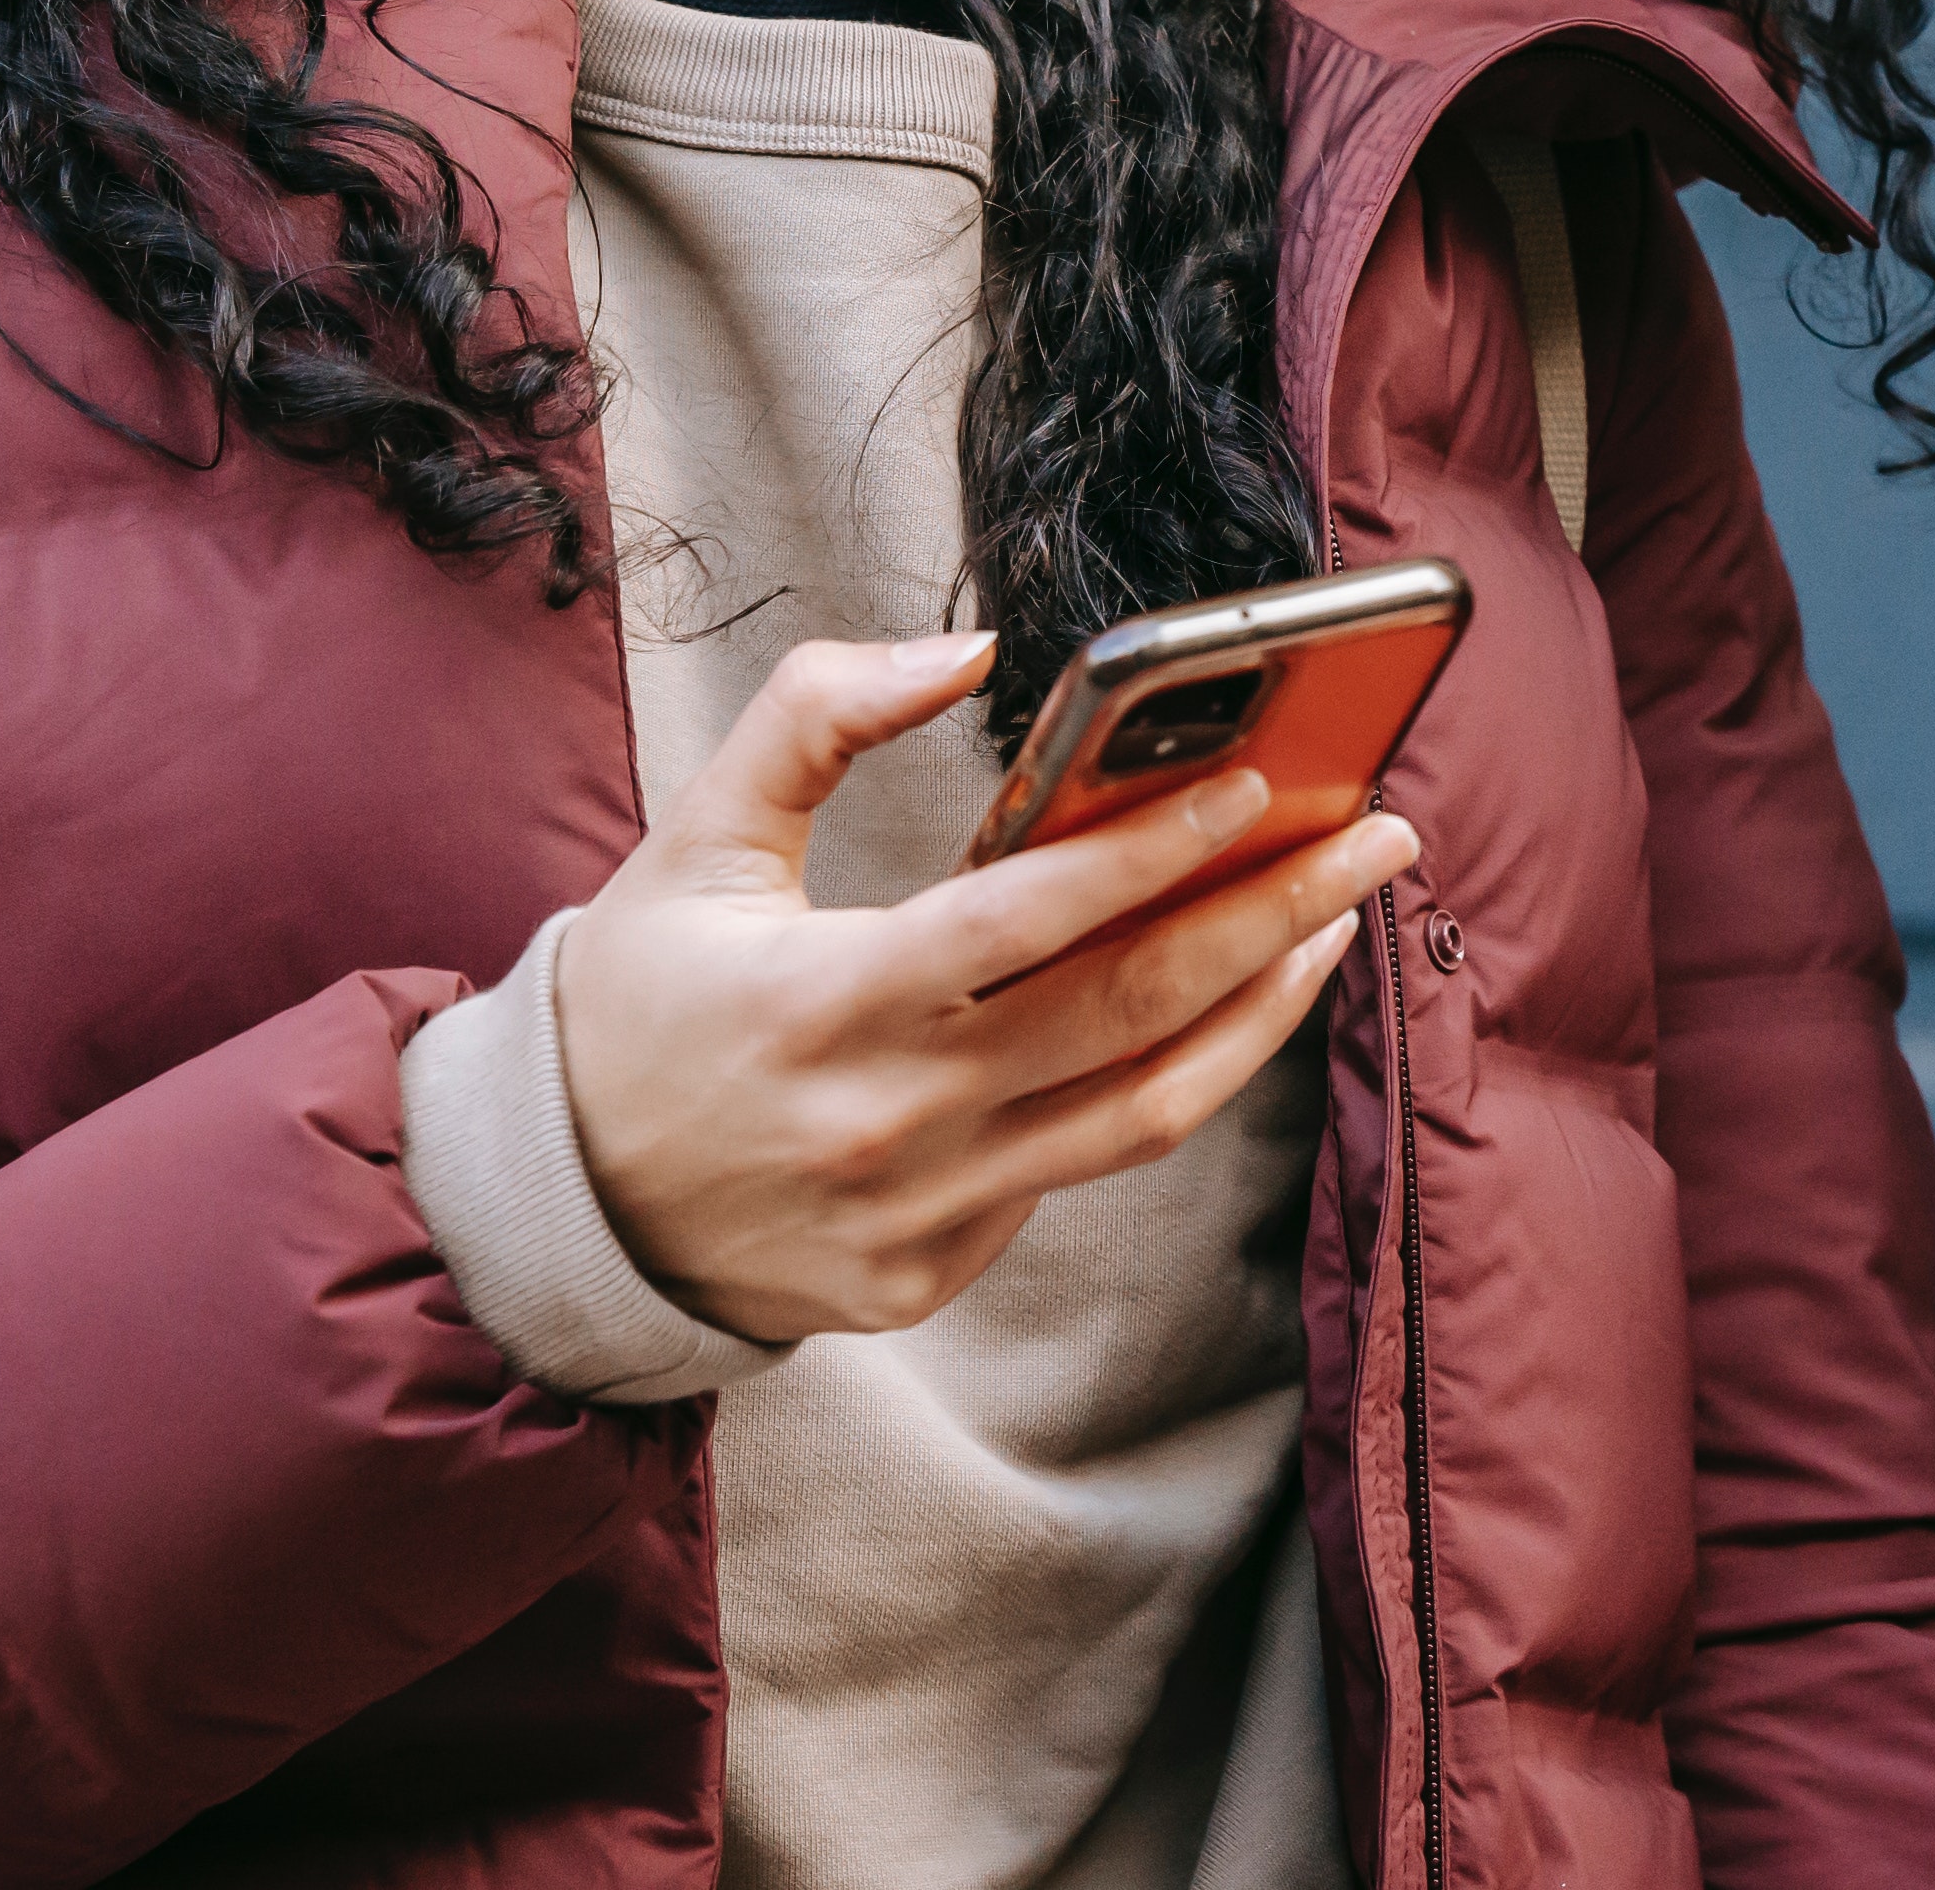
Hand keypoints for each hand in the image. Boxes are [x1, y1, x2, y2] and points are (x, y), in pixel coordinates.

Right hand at [551, 631, 1417, 1343]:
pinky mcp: (928, 1280)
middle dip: (1278, 913)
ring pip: (1144, 1114)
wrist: (554, 1210)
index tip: (1259, 786)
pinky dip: (1145, 1088)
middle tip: (1380, 835)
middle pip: (1133, 1012)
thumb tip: (962, 653)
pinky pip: (1071, 1175)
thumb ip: (816, 716)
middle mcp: (890, 1119)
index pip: (1031, 920)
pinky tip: (1197, 1015)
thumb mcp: (697, 839)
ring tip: (1332, 923)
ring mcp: (918, 1215)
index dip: (1153, 852)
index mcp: (828, 1000)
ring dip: (1261, 1013)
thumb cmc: (638, 1003)